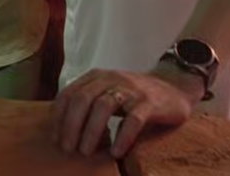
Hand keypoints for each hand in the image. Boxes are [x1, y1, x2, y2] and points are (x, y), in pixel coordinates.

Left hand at [51, 66, 202, 159]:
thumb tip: (62, 128)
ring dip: (91, 132)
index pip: (69, 94)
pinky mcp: (150, 103)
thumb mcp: (108, 91)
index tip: (55, 138)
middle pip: (83, 99)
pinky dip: (122, 137)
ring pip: (104, 107)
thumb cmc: (134, 96)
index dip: (59, 117)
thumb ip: (88, 101)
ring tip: (86, 151)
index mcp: (97, 76)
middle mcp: (112, 79)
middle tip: (68, 148)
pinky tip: (116, 152)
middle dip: (71, 126)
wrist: (174, 86)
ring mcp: (132, 90)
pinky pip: (133, 120)